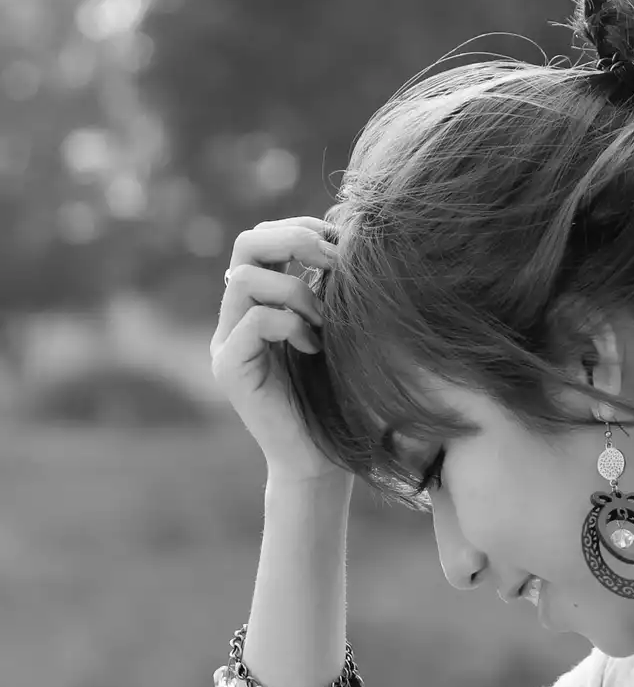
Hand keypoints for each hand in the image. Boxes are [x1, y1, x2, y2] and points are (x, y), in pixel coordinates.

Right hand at [208, 216, 349, 486]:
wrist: (322, 458)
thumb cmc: (342, 396)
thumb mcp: (343, 331)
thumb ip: (334, 290)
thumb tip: (353, 237)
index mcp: (262, 300)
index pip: (264, 237)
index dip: (303, 228)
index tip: (344, 243)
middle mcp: (237, 315)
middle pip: (246, 244)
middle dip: (295, 240)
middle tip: (334, 261)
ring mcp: (228, 342)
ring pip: (244, 278)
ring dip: (296, 291)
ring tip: (324, 322)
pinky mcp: (230, 370)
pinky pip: (252, 321)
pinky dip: (290, 324)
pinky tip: (315, 347)